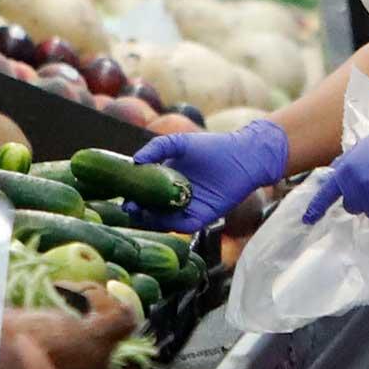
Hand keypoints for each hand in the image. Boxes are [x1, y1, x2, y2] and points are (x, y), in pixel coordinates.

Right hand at [129, 120, 289, 232]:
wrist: (243, 156)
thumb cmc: (212, 146)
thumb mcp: (179, 142)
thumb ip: (157, 148)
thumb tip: (135, 161)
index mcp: (168, 180)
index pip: (146, 193)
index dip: (134, 196)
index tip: (124, 197)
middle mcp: (177, 197)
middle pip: (152, 210)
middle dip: (139, 211)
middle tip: (130, 208)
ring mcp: (190, 208)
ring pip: (166, 221)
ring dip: (153, 220)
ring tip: (143, 214)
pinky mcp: (205, 216)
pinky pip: (186, 226)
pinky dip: (175, 225)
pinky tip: (165, 219)